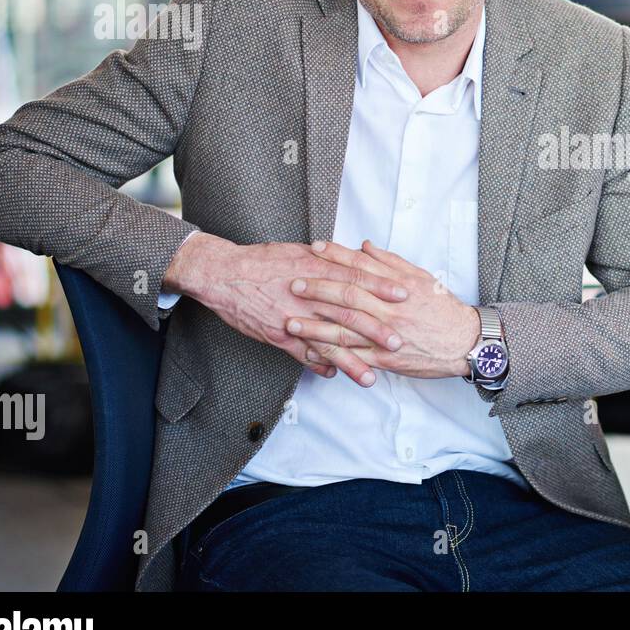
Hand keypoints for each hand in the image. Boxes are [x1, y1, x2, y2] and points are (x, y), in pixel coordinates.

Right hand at [162, 233, 408, 385]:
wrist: (223, 273)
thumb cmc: (264, 260)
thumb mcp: (300, 252)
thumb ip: (330, 260)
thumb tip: (359, 259)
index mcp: (316, 270)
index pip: (356, 278)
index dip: (382, 287)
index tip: (405, 295)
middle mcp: (308, 296)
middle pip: (347, 314)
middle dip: (375, 331)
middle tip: (399, 343)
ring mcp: (292, 318)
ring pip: (326, 343)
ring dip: (350, 362)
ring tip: (371, 377)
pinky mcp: (277, 335)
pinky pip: (300, 354)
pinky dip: (317, 366)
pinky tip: (333, 375)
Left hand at [285, 240, 479, 379]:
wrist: (464, 342)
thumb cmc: (443, 309)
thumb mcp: (421, 278)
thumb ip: (390, 262)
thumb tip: (365, 246)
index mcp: (398, 286)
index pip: (361, 267)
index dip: (336, 256)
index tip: (314, 248)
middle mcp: (390, 308)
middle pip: (347, 296)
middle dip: (317, 289)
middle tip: (293, 284)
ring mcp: (386, 335)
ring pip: (345, 329)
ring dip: (314, 326)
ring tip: (291, 322)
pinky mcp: (386, 359)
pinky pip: (354, 357)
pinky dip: (331, 355)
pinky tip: (312, 352)